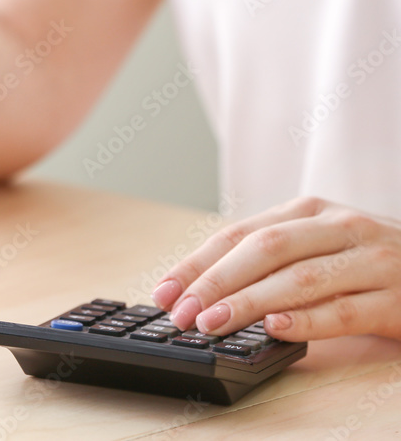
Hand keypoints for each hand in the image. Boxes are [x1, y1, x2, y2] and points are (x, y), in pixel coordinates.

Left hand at [151, 197, 400, 340]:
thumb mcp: (318, 245)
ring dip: (249, 303)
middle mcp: (339, 227)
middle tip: (181, 312)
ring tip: (213, 322)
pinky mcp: (397, 299)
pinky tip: (274, 329)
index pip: (238, 234)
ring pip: (299, 278)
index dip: (196, 263)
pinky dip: (306, 320)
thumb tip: (200, 291)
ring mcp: (371, 261)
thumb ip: (270, 260)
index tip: (163, 291)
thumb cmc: (369, 261)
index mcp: (309, 211)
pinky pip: (344, 309)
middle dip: (214, 282)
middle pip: (264, 250)